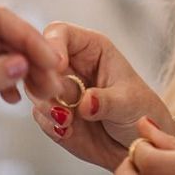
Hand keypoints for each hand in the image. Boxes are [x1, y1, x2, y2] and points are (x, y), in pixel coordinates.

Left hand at [0, 5, 61, 102]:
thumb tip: (20, 64)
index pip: (2, 18)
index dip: (30, 38)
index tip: (51, 60)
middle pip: (6, 38)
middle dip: (33, 59)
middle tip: (53, 81)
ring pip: (4, 55)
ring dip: (26, 71)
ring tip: (43, 91)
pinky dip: (9, 81)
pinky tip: (15, 96)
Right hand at [28, 22, 174, 171]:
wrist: (136, 142)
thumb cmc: (139, 110)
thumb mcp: (128, 102)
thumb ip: (106, 101)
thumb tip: (86, 102)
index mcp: (93, 48)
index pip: (60, 33)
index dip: (52, 45)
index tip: (57, 67)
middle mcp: (72, 65)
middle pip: (39, 61)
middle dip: (43, 80)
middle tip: (57, 98)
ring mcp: (60, 89)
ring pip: (35, 89)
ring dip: (47, 106)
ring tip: (69, 120)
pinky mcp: (53, 113)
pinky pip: (40, 115)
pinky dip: (50, 125)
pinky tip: (68, 131)